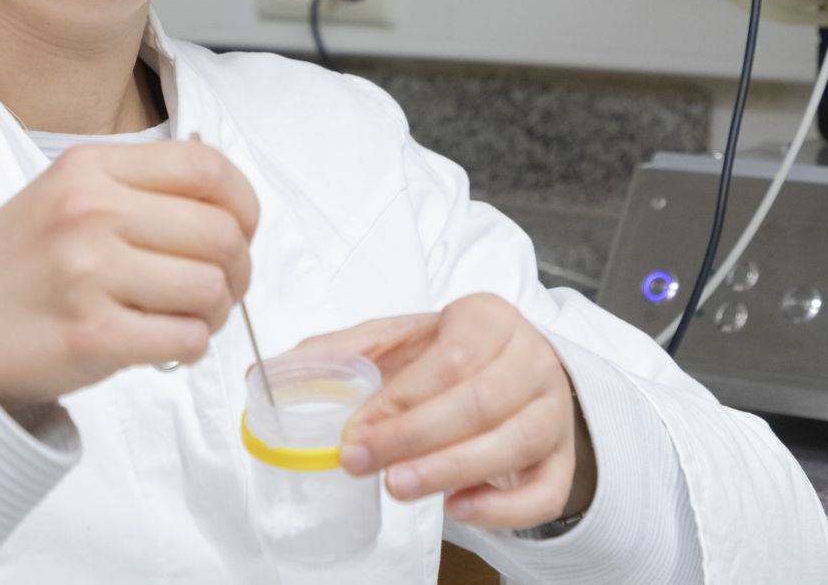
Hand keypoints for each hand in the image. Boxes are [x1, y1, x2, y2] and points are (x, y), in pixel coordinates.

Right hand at [0, 139, 257, 408]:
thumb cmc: (16, 265)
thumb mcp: (67, 195)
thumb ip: (139, 190)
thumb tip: (230, 210)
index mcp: (91, 167)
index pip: (208, 168)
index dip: (244, 204)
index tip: (241, 230)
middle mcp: (91, 211)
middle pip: (221, 233)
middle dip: (238, 269)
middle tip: (219, 288)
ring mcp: (90, 273)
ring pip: (211, 288)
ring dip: (216, 312)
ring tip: (188, 317)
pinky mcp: (92, 335)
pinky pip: (186, 339)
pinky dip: (191, 345)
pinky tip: (164, 342)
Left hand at [294, 294, 595, 531]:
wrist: (510, 371)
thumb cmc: (446, 356)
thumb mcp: (395, 342)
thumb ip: (337, 354)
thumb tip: (263, 377)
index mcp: (487, 318)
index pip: (451, 358)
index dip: (401, 399)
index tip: (354, 431)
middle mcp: (531, 359)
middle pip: (481, 402)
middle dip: (415, 438)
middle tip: (361, 462)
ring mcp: (554, 411)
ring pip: (516, 443)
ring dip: (451, 471)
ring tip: (398, 489)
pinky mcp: (564, 458)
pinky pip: (546, 490)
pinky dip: (503, 509)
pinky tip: (457, 509)